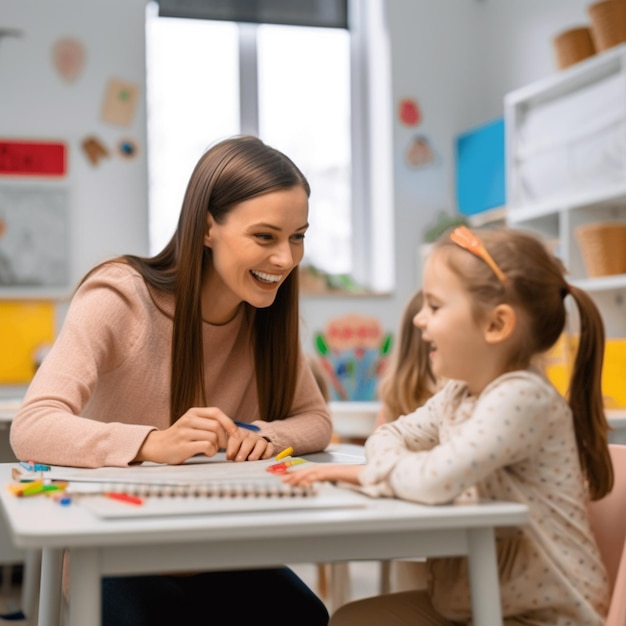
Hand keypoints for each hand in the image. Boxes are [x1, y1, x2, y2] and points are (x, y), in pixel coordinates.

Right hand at [134, 407, 271, 463]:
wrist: (158, 446)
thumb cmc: (181, 437)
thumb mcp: (193, 423)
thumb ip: (208, 423)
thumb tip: (233, 429)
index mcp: (193, 412)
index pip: (216, 412)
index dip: (229, 422)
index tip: (236, 433)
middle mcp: (188, 420)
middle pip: (217, 426)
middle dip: (224, 438)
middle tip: (222, 446)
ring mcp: (184, 432)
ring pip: (212, 436)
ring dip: (217, 446)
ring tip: (212, 449)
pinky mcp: (183, 446)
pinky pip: (206, 446)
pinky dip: (211, 451)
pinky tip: (207, 453)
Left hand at [225, 425, 273, 461]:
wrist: (247, 444)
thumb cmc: (237, 448)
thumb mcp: (231, 447)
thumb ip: (230, 451)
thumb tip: (228, 458)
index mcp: (239, 433)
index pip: (235, 437)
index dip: (232, 447)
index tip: (229, 457)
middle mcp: (250, 435)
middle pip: (249, 441)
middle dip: (243, 452)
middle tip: (239, 461)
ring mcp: (260, 439)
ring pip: (261, 444)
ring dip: (255, 453)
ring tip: (250, 460)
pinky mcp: (268, 445)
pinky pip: (270, 448)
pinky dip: (267, 453)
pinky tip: (261, 458)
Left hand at [280, 463, 361, 486]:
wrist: (370, 474)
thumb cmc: (357, 480)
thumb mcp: (340, 484)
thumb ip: (329, 484)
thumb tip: (317, 489)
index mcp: (328, 471)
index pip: (309, 472)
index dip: (296, 475)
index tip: (285, 478)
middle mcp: (328, 469)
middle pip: (307, 470)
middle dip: (293, 475)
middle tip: (281, 479)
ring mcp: (332, 470)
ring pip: (312, 472)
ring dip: (299, 476)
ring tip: (288, 481)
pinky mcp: (337, 473)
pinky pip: (322, 476)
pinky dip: (312, 478)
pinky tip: (304, 482)